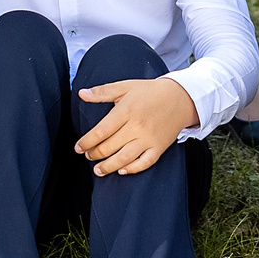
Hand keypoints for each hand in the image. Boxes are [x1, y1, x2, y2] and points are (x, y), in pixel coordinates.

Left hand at [73, 76, 198, 174]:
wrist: (180, 97)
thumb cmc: (150, 91)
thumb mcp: (126, 86)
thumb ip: (102, 91)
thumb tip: (81, 93)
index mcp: (127, 110)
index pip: (101, 131)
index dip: (87, 142)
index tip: (78, 148)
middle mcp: (137, 126)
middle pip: (110, 147)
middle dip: (95, 154)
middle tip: (88, 155)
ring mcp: (149, 139)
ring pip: (124, 158)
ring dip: (108, 166)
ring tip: (98, 170)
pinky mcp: (159, 147)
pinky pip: (144, 162)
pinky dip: (132, 169)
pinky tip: (122, 171)